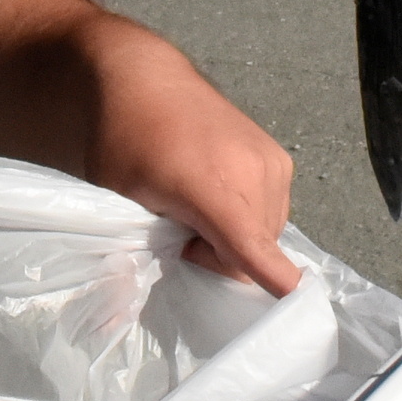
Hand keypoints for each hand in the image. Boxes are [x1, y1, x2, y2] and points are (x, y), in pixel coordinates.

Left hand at [0, 0, 302, 292]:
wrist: (141, 76)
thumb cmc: (120, 138)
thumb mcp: (117, 202)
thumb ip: (127, 258)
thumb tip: (110, 323)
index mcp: (209, 184)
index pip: (251, 244)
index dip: (272, 279)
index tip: (291, 302)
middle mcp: (251, 172)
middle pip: (251, 254)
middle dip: (218, 257)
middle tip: (177, 233)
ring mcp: (271, 163)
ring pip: (266, 236)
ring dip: (234, 237)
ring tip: (193, 209)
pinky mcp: (279, 158)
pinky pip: (272, 212)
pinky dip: (247, 216)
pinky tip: (214, 197)